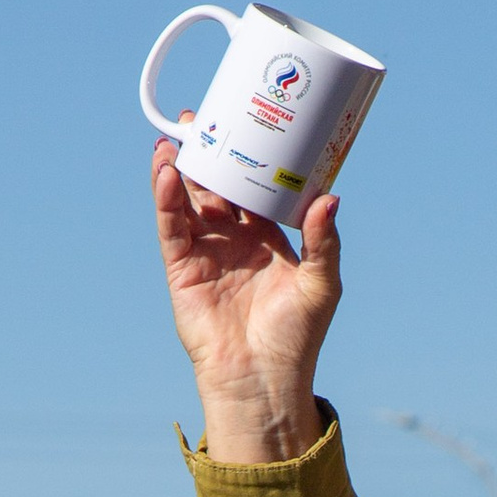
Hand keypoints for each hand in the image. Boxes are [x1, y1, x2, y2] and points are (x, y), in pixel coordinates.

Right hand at [152, 137, 339, 464]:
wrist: (263, 378)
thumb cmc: (297, 336)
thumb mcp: (321, 284)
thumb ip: (323, 242)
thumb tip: (330, 198)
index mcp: (267, 237)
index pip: (254, 188)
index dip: (248, 158)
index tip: (246, 124)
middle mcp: (234, 239)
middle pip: (216, 186)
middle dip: (209, 153)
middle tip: (203, 118)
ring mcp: (206, 251)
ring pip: (190, 200)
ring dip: (182, 168)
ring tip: (179, 135)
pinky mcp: (182, 268)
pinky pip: (172, 226)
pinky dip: (167, 198)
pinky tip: (166, 172)